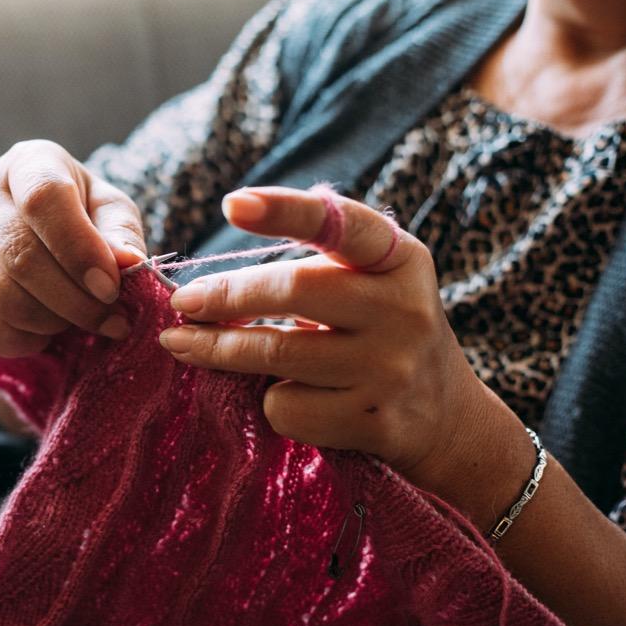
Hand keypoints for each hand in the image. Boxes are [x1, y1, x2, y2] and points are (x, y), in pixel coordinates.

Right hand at [0, 140, 146, 356]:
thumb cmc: (81, 212)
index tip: (111, 288)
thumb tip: (127, 262)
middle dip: (73, 300)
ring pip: (2, 296)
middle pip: (21, 256)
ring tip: (79, 322)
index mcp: (27, 163)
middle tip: (110, 319)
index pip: (42, 200)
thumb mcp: (110, 209)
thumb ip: (120, 232)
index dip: (79, 249)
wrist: (38, 226)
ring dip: (51, 322)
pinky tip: (46, 333)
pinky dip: (23, 342)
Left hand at [158, 185, 498, 481]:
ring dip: (216, 349)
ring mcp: (391, 368)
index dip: (286, 211)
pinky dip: (270, 401)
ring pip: (277, 353)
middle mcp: (404, 309)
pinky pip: (287, 407)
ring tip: (180, 343)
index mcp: (400, 259)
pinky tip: (288, 396)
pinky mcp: (373, 421)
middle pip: (294, 290)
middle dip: (226, 296)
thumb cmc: (379, 331)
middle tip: (182, 301)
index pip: (341, 224)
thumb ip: (314, 264)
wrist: (444, 417)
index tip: (233, 203)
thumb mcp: (370, 282)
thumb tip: (204, 289)